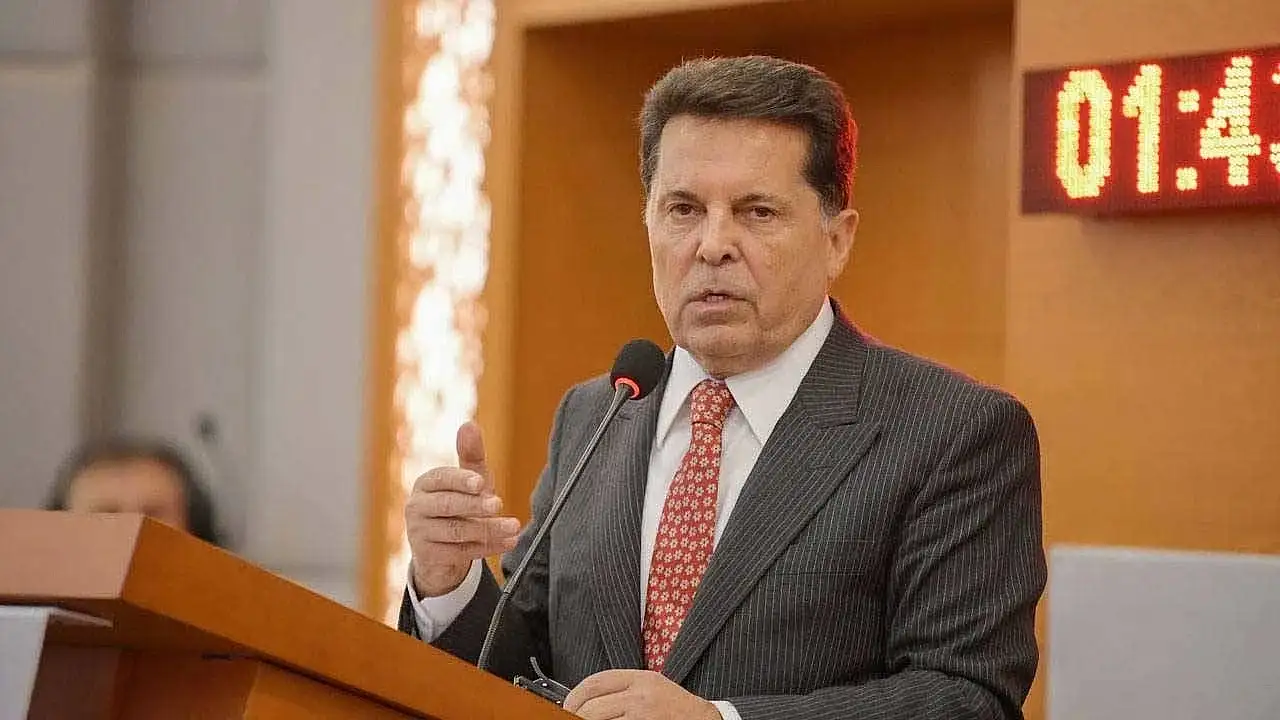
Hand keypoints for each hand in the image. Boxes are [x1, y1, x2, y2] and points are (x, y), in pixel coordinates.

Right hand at [406, 421, 521, 596]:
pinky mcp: (428, 556)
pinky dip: (487, 548)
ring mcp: (419, 532)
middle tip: (498, 504)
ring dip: (488, 529)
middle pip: (448, 505)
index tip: (481, 482)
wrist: (440, 549)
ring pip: (456, 531)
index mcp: (426, 483)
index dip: (461, 480)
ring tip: (513, 527)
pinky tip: (507, 542)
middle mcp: (416, 506)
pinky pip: (460, 552)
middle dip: (475, 505)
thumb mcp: (468, 480)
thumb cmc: (458, 505)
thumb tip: (469, 425)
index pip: (442, 478)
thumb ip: (470, 455)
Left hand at [563, 670, 720, 719]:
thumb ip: (622, 687)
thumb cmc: (675, 705)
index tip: (567, 706)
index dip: (575, 696)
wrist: (704, 719)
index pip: (595, 682)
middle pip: (593, 707)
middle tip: (571, 719)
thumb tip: (588, 699)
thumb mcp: (650, 685)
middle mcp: (639, 696)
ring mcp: (642, 716)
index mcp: (639, 678)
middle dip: (576, 716)